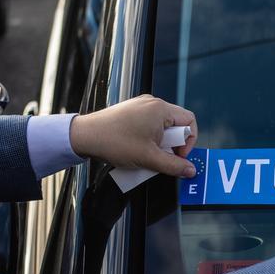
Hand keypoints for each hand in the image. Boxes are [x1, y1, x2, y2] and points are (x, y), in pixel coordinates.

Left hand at [69, 95, 198, 177]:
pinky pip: (149, 124)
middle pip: (176, 123)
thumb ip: (174, 166)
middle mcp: (152, 103)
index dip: (189, 142)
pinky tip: (138, 149)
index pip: (190, 121)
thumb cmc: (114, 142)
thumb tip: (190, 170)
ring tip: (147, 154)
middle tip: (161, 156)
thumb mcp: (149, 158)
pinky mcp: (131, 111)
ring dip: (160, 142)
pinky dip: (149, 137)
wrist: (85, 136)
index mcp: (160, 109)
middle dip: (173, 143)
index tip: (178, 156)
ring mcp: (141, 105)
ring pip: (162, 125)